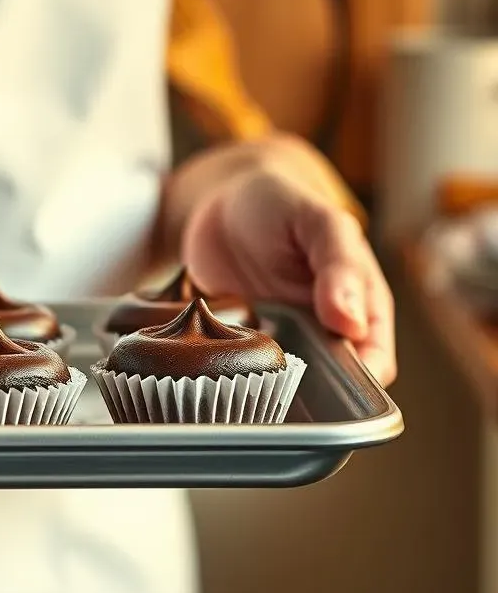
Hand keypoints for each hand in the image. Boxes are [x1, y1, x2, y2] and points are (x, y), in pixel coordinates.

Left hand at [180, 168, 395, 385]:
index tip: (329, 378)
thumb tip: (353, 323)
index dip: (357, 379)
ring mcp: (281, 342)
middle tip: (280, 376)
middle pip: (327, 385)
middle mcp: (323, 332)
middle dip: (308, 390)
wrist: (221, 203)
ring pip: (283, 386)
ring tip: (248, 368)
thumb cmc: (282, 205)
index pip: (372, 364)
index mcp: (361, 307)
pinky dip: (232, 372)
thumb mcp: (319, 222)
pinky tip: (219, 362)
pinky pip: (241, 372)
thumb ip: (340, 265)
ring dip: (267, 384)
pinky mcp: (241, 345)